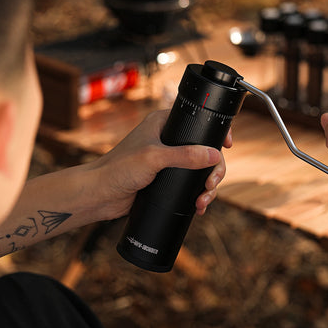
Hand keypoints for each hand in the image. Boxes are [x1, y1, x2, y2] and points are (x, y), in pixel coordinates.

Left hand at [90, 110, 230, 219]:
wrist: (100, 194)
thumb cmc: (118, 169)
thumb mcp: (154, 158)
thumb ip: (185, 155)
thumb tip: (214, 155)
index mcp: (163, 124)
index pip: (197, 121)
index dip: (215, 132)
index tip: (227, 144)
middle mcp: (168, 140)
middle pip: (204, 150)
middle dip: (213, 169)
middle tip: (211, 184)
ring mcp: (168, 161)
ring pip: (199, 170)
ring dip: (207, 186)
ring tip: (202, 201)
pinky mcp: (166, 179)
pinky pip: (189, 184)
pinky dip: (198, 194)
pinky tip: (199, 206)